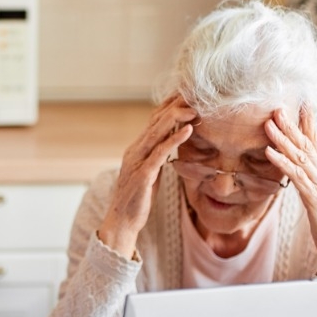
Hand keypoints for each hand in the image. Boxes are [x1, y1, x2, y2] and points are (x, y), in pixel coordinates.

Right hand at [98, 94, 195, 256]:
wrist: (122, 221)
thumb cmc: (138, 199)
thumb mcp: (150, 172)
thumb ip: (157, 156)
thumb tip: (170, 144)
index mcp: (137, 148)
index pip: (154, 120)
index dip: (170, 105)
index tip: (187, 95)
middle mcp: (134, 150)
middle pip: (156, 121)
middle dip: (175, 106)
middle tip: (194, 94)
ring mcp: (136, 161)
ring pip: (157, 132)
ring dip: (176, 118)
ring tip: (194, 108)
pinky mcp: (142, 175)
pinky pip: (160, 153)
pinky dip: (174, 139)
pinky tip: (187, 130)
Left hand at [264, 106, 316, 270]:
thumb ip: (308, 178)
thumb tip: (299, 166)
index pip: (314, 141)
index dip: (307, 122)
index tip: (299, 102)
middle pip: (305, 144)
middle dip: (291, 125)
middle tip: (277, 107)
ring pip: (300, 156)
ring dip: (283, 139)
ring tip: (269, 124)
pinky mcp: (314, 197)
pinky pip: (296, 176)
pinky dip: (282, 162)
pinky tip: (269, 152)